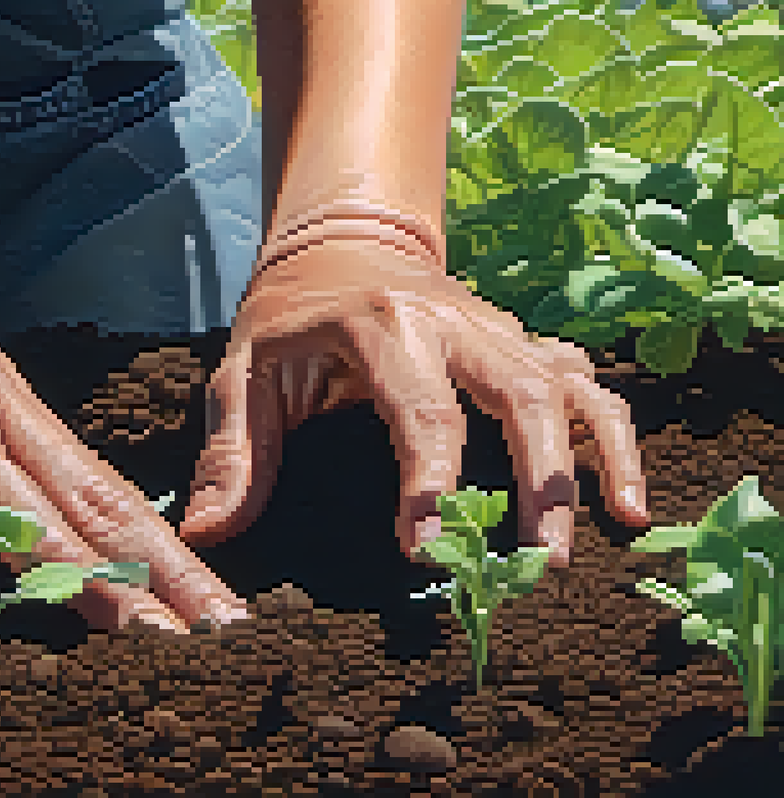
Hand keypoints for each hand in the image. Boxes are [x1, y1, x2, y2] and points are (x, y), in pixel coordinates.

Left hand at [179, 233, 650, 567]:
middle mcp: (454, 323)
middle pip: (517, 395)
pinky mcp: (521, 345)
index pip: (420, 411)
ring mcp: (497, 331)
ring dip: (589, 461)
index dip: (429, 484)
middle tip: (534, 564)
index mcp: (381, 328)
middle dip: (536, 481)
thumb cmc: (285, 318)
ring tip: (610, 531)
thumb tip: (208, 533)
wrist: (337, 243)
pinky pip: (583, 384)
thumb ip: (234, 453)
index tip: (426, 550)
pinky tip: (628, 501)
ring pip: (564, 387)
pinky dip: (615, 437)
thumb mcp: (243, 374)